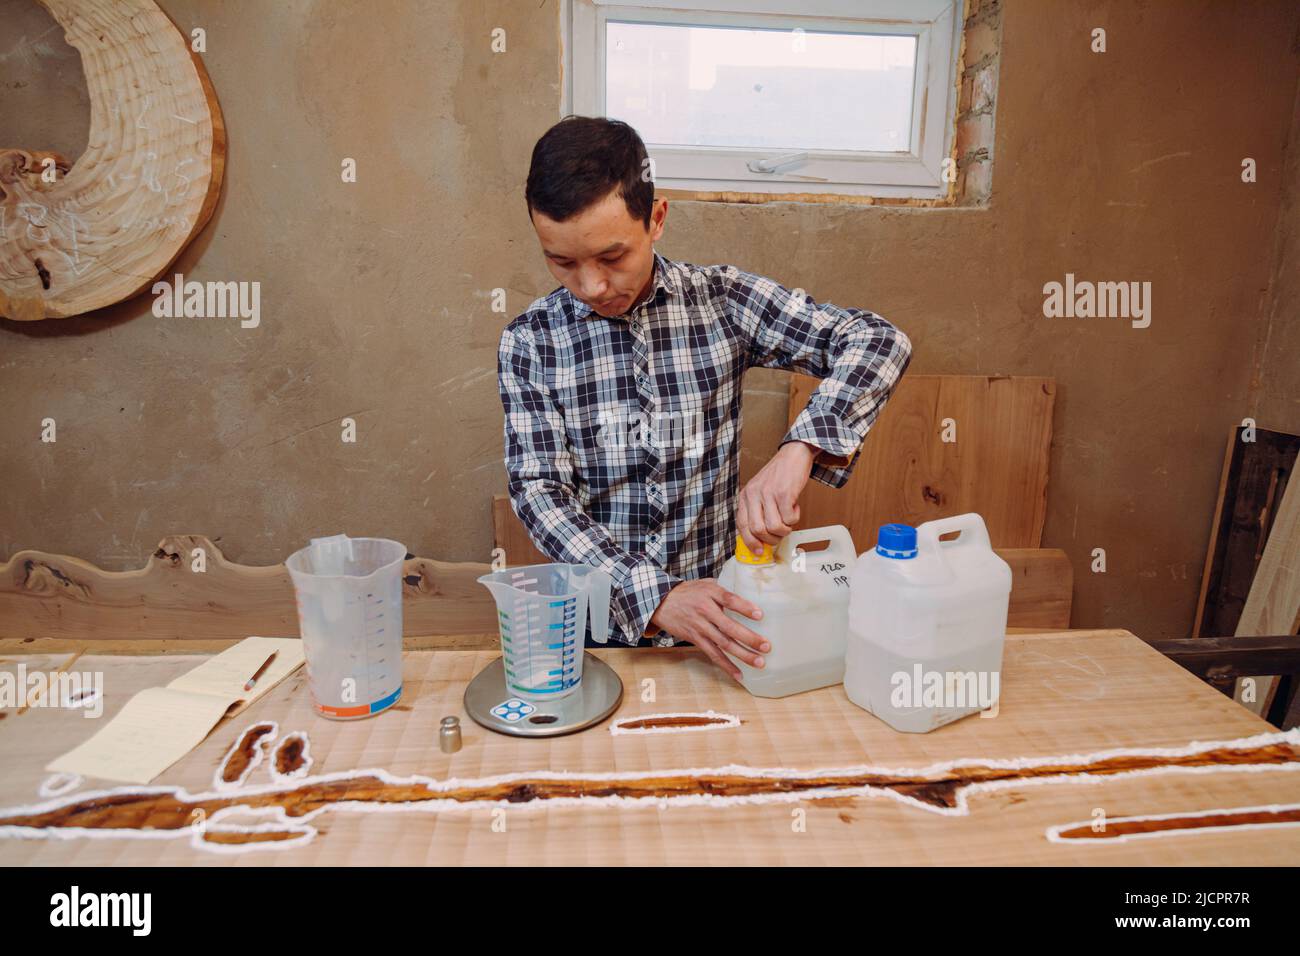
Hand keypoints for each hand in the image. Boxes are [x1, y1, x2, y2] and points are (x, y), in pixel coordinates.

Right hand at [648, 580, 768, 680]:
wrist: (660, 602)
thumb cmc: (687, 592)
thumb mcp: (705, 583)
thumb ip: (724, 590)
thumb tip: (748, 595)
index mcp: (710, 593)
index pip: (729, 600)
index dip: (744, 608)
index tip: (760, 615)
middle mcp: (705, 611)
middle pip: (729, 626)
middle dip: (749, 638)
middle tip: (766, 646)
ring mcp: (700, 627)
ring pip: (723, 644)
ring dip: (742, 655)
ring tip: (759, 662)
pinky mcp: (695, 639)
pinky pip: (712, 655)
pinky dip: (726, 665)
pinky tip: (739, 674)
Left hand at [736, 440, 815, 552]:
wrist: (793, 455)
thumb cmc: (779, 475)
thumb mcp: (760, 491)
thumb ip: (757, 511)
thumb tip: (760, 537)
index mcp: (745, 496)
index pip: (742, 525)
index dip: (750, 542)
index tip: (758, 551)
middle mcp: (753, 494)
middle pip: (758, 530)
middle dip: (771, 538)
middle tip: (780, 534)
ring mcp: (768, 493)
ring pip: (774, 527)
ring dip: (785, 529)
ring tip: (789, 519)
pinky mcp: (784, 493)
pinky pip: (789, 519)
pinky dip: (795, 518)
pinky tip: (795, 507)